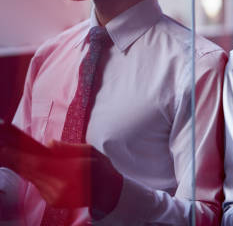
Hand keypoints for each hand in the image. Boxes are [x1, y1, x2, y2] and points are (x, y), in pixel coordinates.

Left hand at [0, 141, 122, 214]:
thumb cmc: (101, 170)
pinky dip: (30, 174)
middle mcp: (62, 187)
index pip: (40, 163)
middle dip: (15, 160)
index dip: (22, 157)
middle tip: (2, 150)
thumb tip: (49, 144)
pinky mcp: (52, 201)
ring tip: (7, 154)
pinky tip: (23, 165)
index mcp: (73, 172)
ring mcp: (56, 196)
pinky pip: (38, 184)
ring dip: (20, 166)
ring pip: (32, 178)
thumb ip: (69, 148)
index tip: (7, 149)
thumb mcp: (90, 152)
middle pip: (32, 171)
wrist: (109, 194)